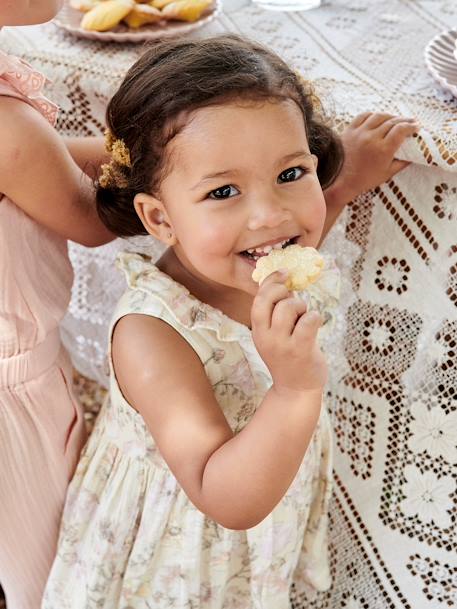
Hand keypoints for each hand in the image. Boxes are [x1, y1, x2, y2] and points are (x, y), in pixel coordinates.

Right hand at [250, 270, 327, 392]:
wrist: (296, 390)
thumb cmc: (288, 357)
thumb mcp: (273, 336)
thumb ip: (274, 314)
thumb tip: (285, 284)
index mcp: (258, 331)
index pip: (258, 300)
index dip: (270, 282)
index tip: (284, 273)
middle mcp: (266, 337)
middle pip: (270, 299)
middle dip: (285, 291)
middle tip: (294, 299)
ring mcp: (283, 344)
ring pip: (289, 307)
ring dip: (301, 306)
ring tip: (304, 317)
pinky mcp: (301, 349)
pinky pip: (309, 320)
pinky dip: (314, 317)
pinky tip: (315, 325)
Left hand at [333, 112, 419, 203]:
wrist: (340, 182)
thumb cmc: (364, 180)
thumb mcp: (387, 174)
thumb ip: (402, 163)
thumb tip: (414, 155)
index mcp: (383, 150)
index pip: (401, 130)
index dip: (412, 126)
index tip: (417, 127)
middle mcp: (371, 138)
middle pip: (392, 121)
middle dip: (404, 120)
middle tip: (410, 122)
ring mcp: (359, 133)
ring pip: (379, 116)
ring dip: (390, 116)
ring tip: (396, 119)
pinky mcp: (349, 131)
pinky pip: (363, 116)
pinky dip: (373, 115)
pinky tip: (378, 118)